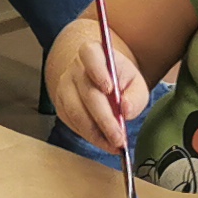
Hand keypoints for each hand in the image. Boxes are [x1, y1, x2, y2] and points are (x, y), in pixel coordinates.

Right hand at [45, 13, 142, 153]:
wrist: (102, 80)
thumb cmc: (120, 80)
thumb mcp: (135, 82)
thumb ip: (135, 95)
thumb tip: (125, 110)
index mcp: (94, 53)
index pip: (90, 54)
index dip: (98, 70)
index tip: (110, 89)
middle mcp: (75, 68)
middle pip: (87, 93)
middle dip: (104, 119)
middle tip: (119, 138)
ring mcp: (65, 87)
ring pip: (76, 112)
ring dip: (96, 133)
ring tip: (114, 145)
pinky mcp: (61, 105)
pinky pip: (73, 123)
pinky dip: (90, 136)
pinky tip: (104, 142)